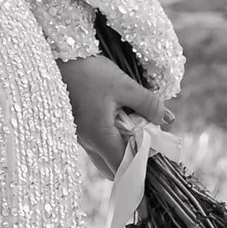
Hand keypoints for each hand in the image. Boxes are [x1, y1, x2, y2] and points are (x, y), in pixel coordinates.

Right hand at [61, 49, 170, 179]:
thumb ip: (148, 104)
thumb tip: (167, 119)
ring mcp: (81, 136)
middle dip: (133, 161)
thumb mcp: (124, 86)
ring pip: (104, 156)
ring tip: (138, 129)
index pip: (123, 168)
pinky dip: (113, 139)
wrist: (58, 58)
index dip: (141, 169)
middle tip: (149, 144)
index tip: (156, 161)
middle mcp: (88, 142)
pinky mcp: (78, 127)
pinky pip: (98, 144)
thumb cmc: (89, 72)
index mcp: (99, 137)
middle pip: (113, 167)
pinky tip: (122, 120)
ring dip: (122, 149)